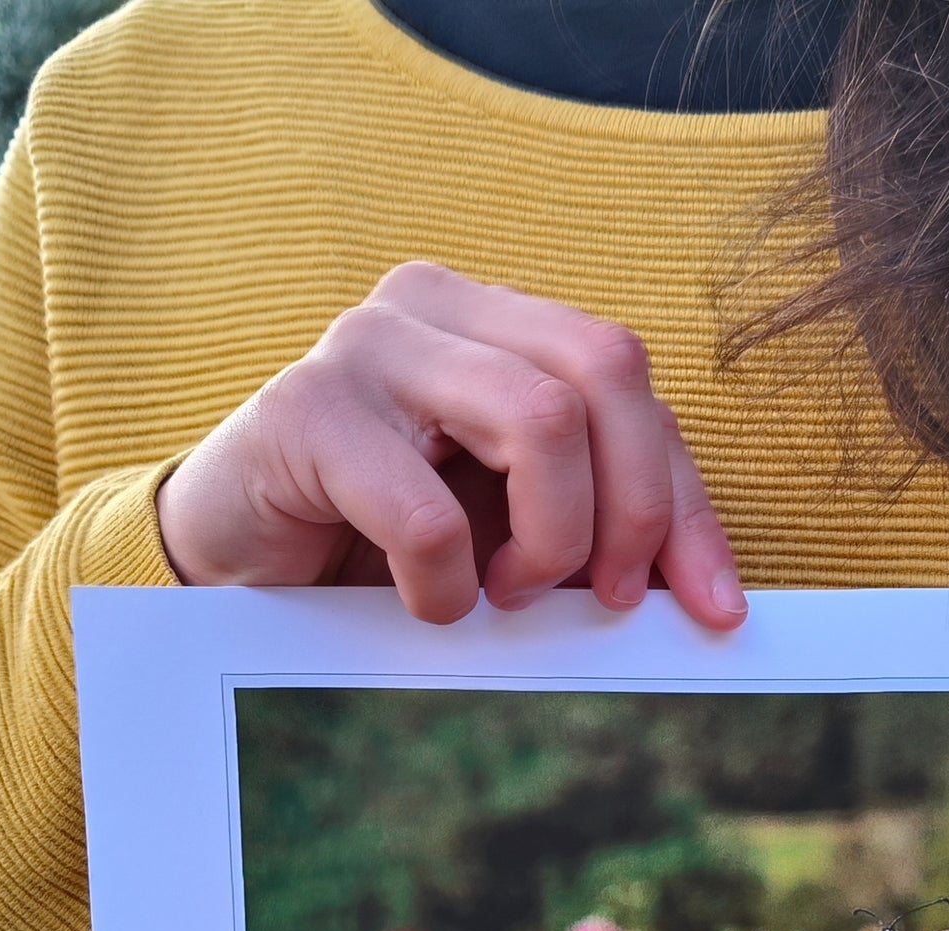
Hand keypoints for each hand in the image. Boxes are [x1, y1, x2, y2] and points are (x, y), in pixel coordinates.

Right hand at [155, 261, 746, 627]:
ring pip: (538, 420)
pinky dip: (447, 584)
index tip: (713, 607)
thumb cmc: (380, 541)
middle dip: (632, 507)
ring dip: (549, 540)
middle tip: (607, 597)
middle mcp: (437, 305)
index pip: (631, 382)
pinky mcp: (304, 412)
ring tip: (505, 594)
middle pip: (605, 371)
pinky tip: (426, 602)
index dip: (684, 501)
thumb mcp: (508, 527)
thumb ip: (593, 525)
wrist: (234, 559)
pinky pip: (428, 511)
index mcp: (498, 318)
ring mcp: (367, 345)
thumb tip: (705, 594)